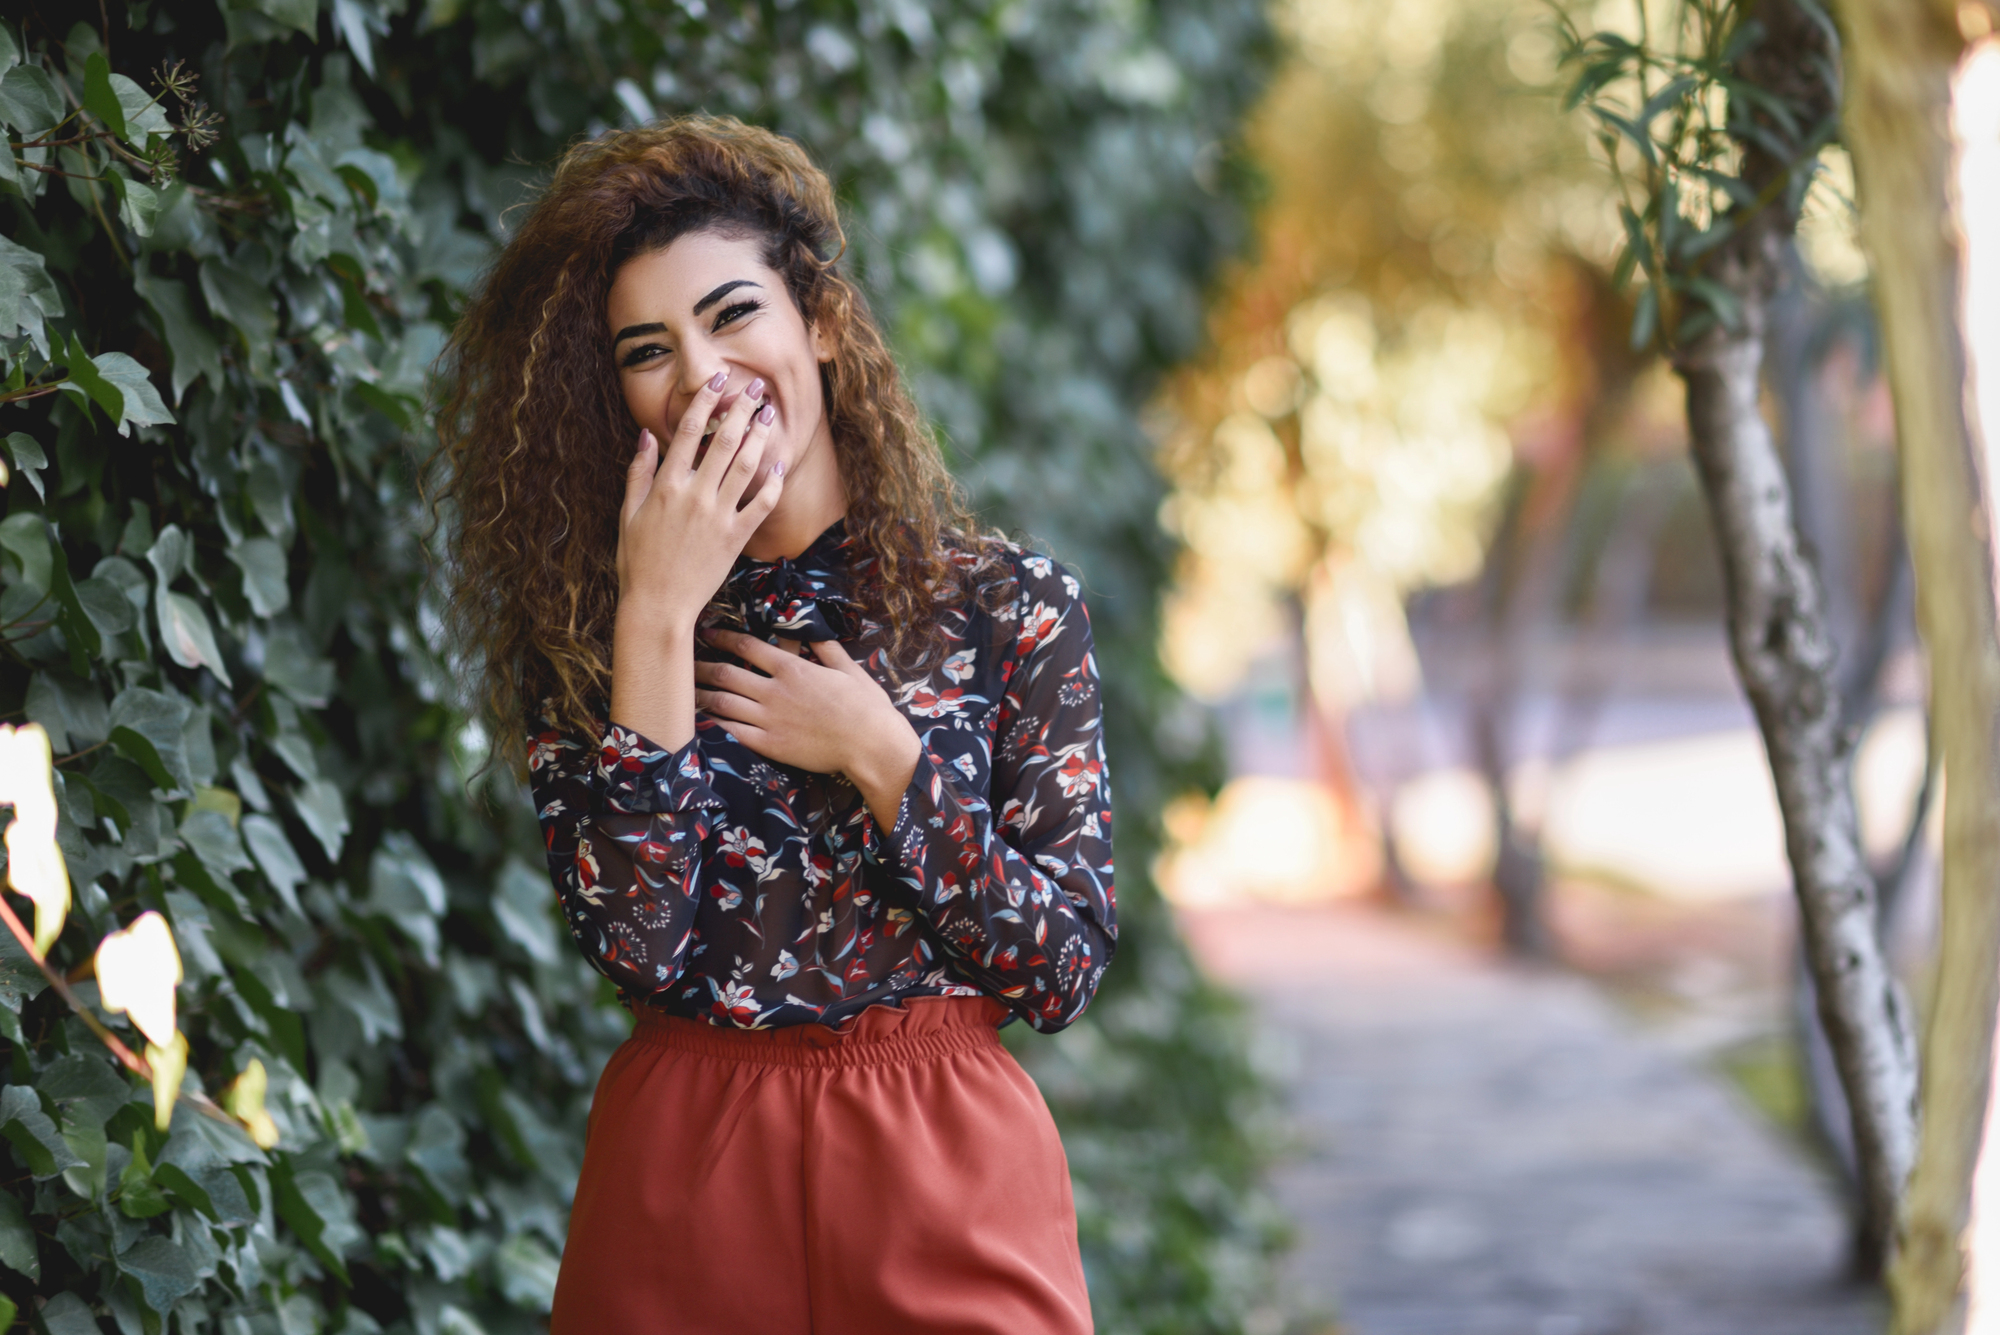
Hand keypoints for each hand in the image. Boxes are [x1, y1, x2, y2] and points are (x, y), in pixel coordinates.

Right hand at [616, 371, 784, 632]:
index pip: (690, 430)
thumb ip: (639, 472)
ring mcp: (717, 516)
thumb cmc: (637, 560)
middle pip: (724, 440)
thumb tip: (648, 435)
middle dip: (742, 409)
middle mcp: (694, 495)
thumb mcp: (628, 513)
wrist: (657, 605)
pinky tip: (781, 464)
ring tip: (771, 415)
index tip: (719, 378)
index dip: (706, 399)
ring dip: (760, 436)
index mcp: (666, 485)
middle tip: (757, 388)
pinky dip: (774, 483)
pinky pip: (760, 504)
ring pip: (745, 466)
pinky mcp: (735, 538)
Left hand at [694, 630, 919, 825]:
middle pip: (726, 674)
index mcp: (793, 668)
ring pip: (723, 702)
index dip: (723, 638)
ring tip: (684, 692)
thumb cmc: (866, 707)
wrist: (871, 745)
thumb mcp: (849, 669)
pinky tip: (700, 720)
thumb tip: (813, 631)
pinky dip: (713, 724)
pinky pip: (732, 732)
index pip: (747, 647)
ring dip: (701, 695)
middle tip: (684, 662)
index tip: (708, 633)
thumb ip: (827, 648)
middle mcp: (774, 691)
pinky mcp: (769, 745)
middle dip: (701, 666)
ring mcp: (769, 719)